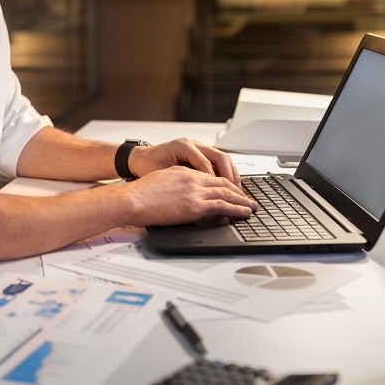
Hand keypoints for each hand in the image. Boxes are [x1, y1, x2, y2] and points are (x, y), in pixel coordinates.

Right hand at [122, 166, 255, 225]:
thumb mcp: (162, 179)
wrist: (133, 199)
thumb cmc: (141, 192)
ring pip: (226, 194)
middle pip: (222, 183)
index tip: (233, 190)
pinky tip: (244, 212)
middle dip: (238, 191)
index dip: (225, 183)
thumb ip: (177, 183)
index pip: (211, 176)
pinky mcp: (195, 206)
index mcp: (185, 172)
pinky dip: (236, 209)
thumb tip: (184, 193)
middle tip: (248, 198)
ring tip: (252, 207)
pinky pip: (222, 206)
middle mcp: (193, 179)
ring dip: (242, 201)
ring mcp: (195, 192)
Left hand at [128, 138, 241, 185]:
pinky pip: (218, 161)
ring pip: (223, 158)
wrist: (140, 159)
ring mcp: (198, 146)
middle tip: (236, 193)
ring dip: (231, 174)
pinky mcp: (201, 153)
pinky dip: (226, 173)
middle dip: (229, 176)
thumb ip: (179, 183)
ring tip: (237, 191)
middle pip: (220, 157)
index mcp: (183, 146)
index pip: (205, 163)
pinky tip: (229, 186)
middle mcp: (193, 143)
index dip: (213, 180)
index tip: (219, 195)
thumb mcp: (161, 175)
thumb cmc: (147, 166)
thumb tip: (197, 198)